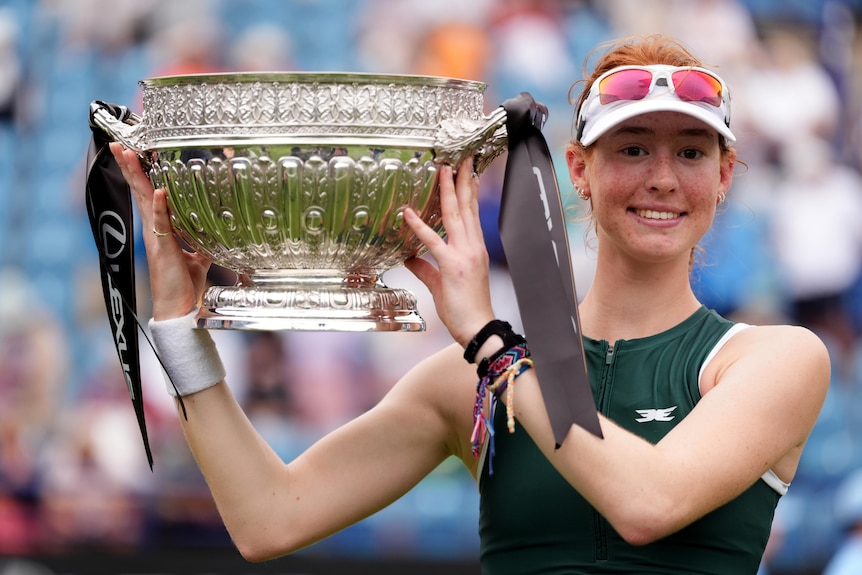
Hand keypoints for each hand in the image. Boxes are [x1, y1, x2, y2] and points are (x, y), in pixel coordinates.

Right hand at [109, 143, 211, 319]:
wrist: (179, 308)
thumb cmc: (184, 284)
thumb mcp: (197, 256)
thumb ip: (199, 240)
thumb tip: (213, 231)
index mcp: (160, 229)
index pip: (148, 194)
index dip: (140, 173)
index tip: (133, 152)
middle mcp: (154, 230)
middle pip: (140, 191)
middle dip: (130, 166)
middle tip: (120, 143)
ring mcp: (156, 238)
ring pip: (145, 201)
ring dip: (137, 177)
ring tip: (128, 154)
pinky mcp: (163, 250)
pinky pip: (161, 224)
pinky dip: (159, 207)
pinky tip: (158, 192)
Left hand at [404, 157, 495, 346]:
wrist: (478, 328)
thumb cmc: (465, 309)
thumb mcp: (441, 284)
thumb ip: (425, 268)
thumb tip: (409, 258)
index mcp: (474, 249)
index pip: (471, 213)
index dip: (469, 191)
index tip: (467, 173)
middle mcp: (472, 247)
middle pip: (467, 207)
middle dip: (463, 180)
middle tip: (461, 159)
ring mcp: (464, 254)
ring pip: (455, 215)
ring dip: (449, 191)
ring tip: (444, 170)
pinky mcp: (452, 266)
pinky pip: (432, 241)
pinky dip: (419, 225)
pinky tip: (408, 213)